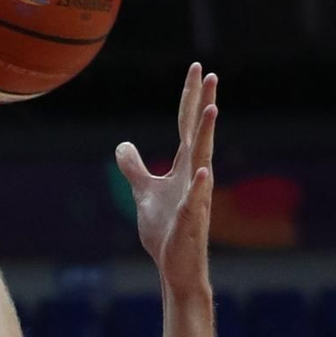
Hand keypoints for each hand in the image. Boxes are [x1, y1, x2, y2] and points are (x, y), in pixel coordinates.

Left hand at [117, 64, 217, 296]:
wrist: (174, 267)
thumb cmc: (166, 231)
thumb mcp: (143, 193)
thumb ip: (134, 168)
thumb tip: (123, 145)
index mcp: (183, 167)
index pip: (186, 125)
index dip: (190, 97)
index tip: (197, 69)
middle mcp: (194, 176)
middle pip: (198, 134)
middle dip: (203, 104)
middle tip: (211, 75)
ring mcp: (195, 197)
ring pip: (202, 160)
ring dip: (206, 136)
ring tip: (211, 109)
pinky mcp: (190, 221)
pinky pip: (195, 201)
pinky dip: (200, 187)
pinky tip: (204, 172)